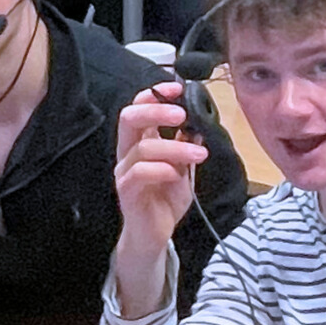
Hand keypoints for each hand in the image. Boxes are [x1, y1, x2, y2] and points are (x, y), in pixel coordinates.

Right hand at [113, 80, 206, 286]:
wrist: (154, 237)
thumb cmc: (164, 201)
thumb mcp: (183, 170)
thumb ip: (187, 148)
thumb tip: (198, 126)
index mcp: (140, 143)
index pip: (138, 108)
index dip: (154, 94)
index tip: (176, 87)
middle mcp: (127, 153)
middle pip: (129, 118)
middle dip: (156, 110)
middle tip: (181, 114)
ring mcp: (125, 172)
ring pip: (143, 147)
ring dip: (175, 147)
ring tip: (200, 154)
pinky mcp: (127, 191)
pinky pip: (141, 173)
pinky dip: (162, 168)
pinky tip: (177, 174)